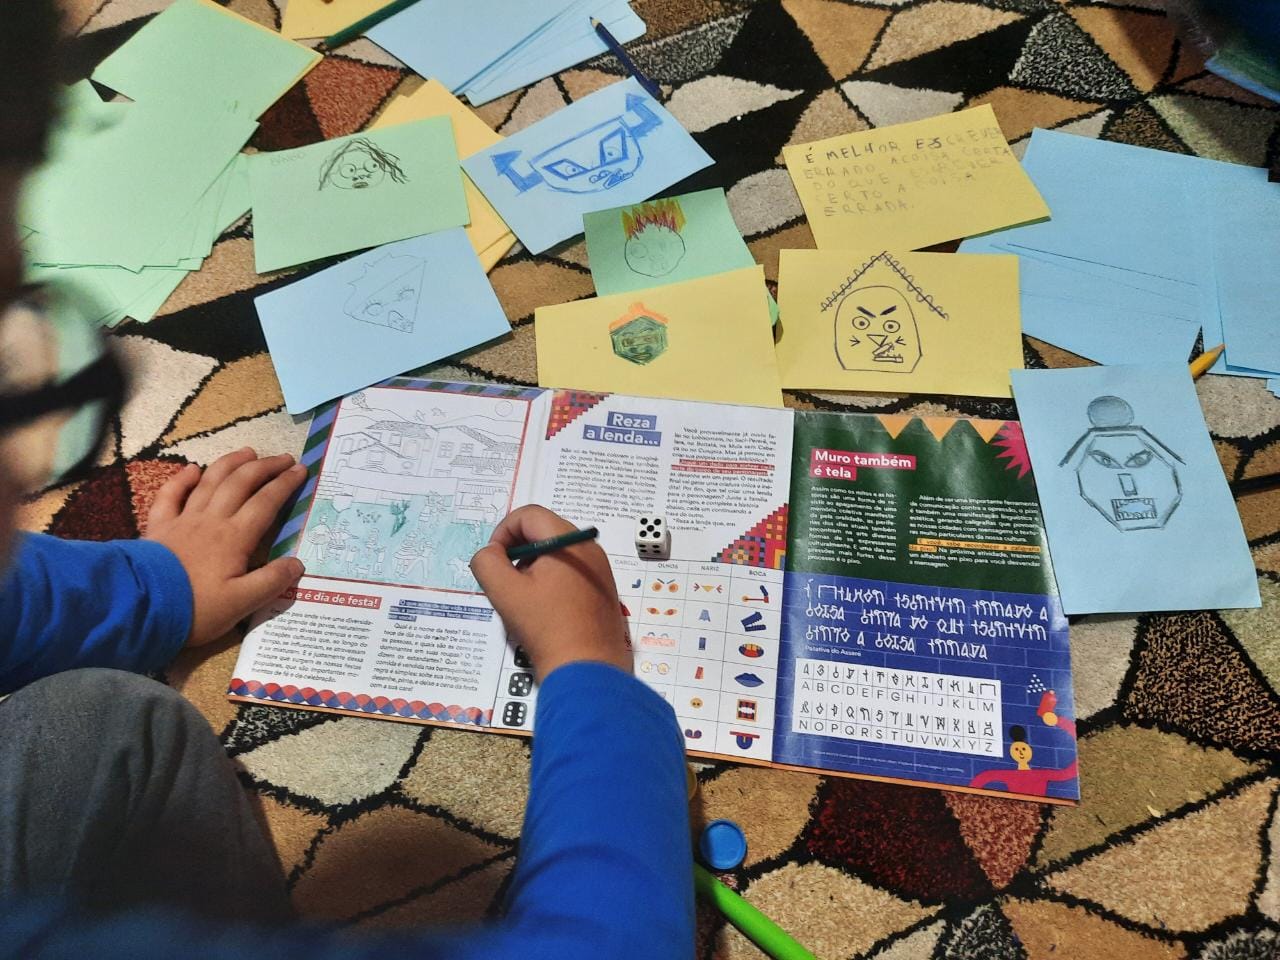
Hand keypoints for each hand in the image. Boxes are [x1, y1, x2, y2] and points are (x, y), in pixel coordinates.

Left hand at [145, 447, 307, 645]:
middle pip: (241, 483)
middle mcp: (211, 520)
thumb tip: (297, 563)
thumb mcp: (242, 604)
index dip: (284, 484)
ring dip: (230, 464)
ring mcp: (183, 520)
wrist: (139, 608)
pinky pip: (170, 495)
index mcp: (235, 537)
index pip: (266, 503)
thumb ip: (272, 581)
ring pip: (210, 482)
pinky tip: (192, 469)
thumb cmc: (195, 608)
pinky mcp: (158, 528)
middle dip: (264, 467)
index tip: (301, 470)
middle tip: (283, 458)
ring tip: (248, 452)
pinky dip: (182, 479)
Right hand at [470, 505, 629, 680]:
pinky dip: (550, 580)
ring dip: (532, 566)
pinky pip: (571, 571)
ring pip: (557, 553)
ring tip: (522, 597)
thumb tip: (490, 552)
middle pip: (544, 530)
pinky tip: (542, 609)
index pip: (529, 514)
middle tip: (505, 579)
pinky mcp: (602, 590)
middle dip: (517, 549)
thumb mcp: (505, 592)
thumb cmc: (547, 628)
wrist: (587, 669)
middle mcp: (589, 549)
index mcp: (569, 541)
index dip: (503, 532)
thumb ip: (487, 562)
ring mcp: (600, 570)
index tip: (494, 560)